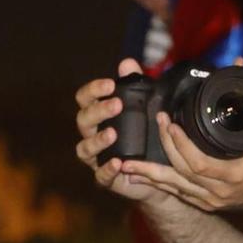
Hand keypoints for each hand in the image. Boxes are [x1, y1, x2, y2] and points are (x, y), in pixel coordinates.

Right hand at [73, 58, 156, 203]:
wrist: (159, 169)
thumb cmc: (146, 133)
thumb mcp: (146, 107)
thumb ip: (135, 85)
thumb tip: (126, 63)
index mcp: (98, 115)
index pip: (85, 99)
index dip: (93, 90)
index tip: (110, 83)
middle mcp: (93, 135)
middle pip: (83, 120)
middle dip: (98, 111)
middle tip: (117, 104)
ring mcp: (97, 158)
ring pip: (84, 149)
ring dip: (97, 140)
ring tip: (112, 133)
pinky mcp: (108, 178)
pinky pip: (100, 176)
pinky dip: (107, 169)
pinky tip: (118, 163)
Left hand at [120, 117, 242, 213]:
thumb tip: (237, 61)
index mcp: (235, 173)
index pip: (198, 162)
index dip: (179, 144)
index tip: (169, 123)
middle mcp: (220, 191)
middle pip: (182, 173)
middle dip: (163, 148)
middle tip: (153, 125)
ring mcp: (212, 201)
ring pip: (174, 188)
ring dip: (149, 174)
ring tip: (125, 164)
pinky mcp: (206, 205)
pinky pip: (178, 194)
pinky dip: (159, 184)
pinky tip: (141, 178)